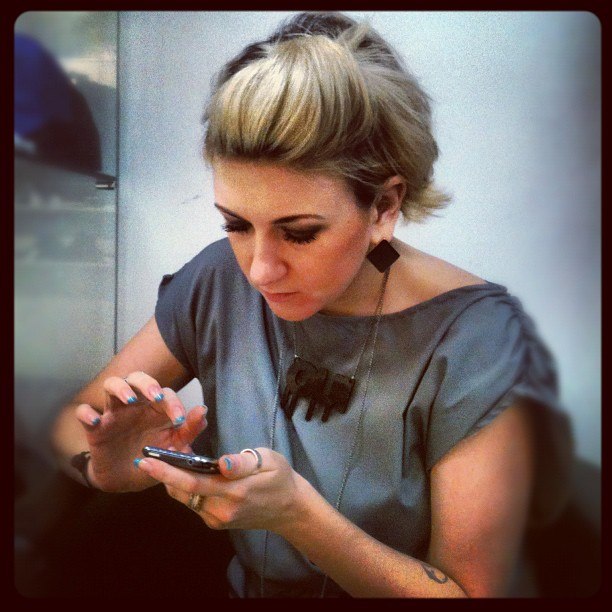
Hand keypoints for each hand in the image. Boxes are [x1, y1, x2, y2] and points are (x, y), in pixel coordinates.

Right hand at [75, 371, 207, 491]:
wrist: (127, 481)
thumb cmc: (153, 457)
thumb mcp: (174, 448)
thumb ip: (189, 430)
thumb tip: (203, 411)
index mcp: (156, 408)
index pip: (165, 393)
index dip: (174, 402)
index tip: (180, 420)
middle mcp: (135, 405)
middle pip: (137, 377)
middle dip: (147, 383)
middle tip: (156, 396)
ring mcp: (114, 413)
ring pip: (112, 384)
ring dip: (120, 387)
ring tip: (128, 400)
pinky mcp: (95, 428)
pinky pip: (84, 413)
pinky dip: (87, 413)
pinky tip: (95, 421)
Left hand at [135, 446, 304, 531]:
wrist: (289, 509)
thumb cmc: (280, 478)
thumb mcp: (269, 460)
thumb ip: (243, 462)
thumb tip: (222, 462)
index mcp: (234, 491)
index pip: (192, 482)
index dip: (166, 472)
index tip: (146, 461)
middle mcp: (221, 510)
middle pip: (183, 492)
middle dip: (163, 474)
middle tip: (150, 455)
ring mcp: (217, 519)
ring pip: (185, 498)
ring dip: (173, 480)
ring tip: (167, 459)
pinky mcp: (215, 522)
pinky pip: (193, 502)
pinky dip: (185, 487)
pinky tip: (185, 472)